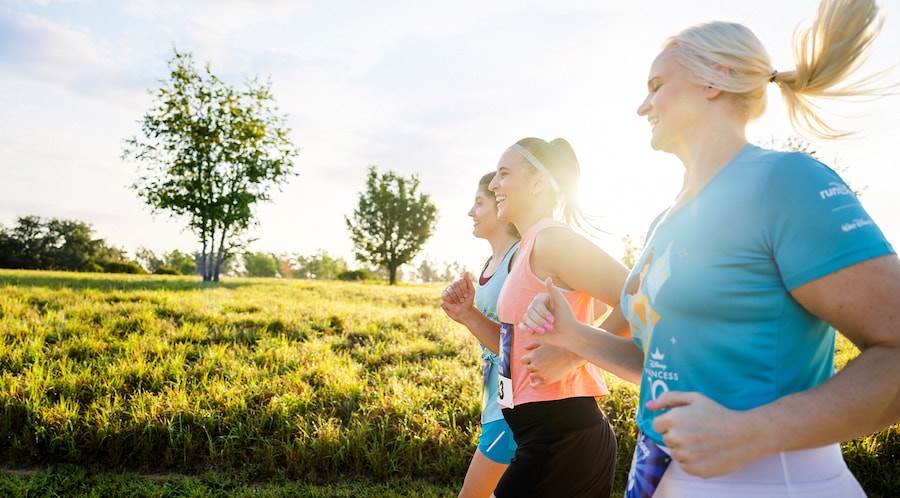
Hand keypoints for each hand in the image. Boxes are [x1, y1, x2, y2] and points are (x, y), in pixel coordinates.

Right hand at [440, 272, 476, 324]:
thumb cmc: (469, 301)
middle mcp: (452, 287)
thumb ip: (469, 281)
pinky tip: (454, 303)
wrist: (465, 311)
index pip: (459, 282)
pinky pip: (445, 296)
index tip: (467, 295)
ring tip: (459, 302)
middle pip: (454, 286)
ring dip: (456, 297)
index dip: (463, 289)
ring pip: (450, 290)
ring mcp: (448, 292)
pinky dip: (451, 300)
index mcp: (458, 284)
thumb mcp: (471, 291)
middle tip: (463, 300)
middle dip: (460, 294)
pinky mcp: (444, 298)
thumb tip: (466, 272)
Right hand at [519, 277, 576, 347]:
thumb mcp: (561, 302)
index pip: (535, 304)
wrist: (568, 334)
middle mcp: (536, 308)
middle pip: (530, 312)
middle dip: (540, 320)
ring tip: (545, 331)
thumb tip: (548, 278)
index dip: (543, 312)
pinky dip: (524, 328)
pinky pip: (521, 326)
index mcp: (542, 301)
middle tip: (551, 326)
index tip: (552, 319)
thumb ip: (553, 291)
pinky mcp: (530, 328)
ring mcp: (532, 318)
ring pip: (526, 319)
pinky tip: (531, 332)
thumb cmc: (567, 317)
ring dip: (536, 326)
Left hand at [521, 340, 584, 385]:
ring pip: (532, 376)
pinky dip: (533, 384)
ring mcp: (540, 373)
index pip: (522, 361)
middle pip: (528, 368)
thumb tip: (524, 347)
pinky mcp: (546, 380)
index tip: (533, 360)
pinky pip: (535, 386)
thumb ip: (532, 345)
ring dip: (535, 373)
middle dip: (532, 366)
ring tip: (542, 370)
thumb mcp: (544, 342)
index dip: (527, 360)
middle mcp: (534, 365)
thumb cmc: (558, 346)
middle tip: (541, 364)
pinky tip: (535, 382)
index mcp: (532, 355)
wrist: (571, 355)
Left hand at [649, 392, 770, 477]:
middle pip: (666, 439)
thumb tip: (649, 406)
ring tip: (703, 442)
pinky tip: (706, 452)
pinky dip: (693, 460)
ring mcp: (685, 456)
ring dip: (684, 449)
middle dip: (677, 435)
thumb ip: (668, 398)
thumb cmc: (718, 413)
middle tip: (697, 431)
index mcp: (673, 420)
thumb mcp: (694, 398)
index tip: (685, 422)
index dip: (670, 423)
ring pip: (675, 453)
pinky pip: (685, 466)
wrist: (744, 435)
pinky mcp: (694, 470)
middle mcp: (676, 438)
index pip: (657, 425)